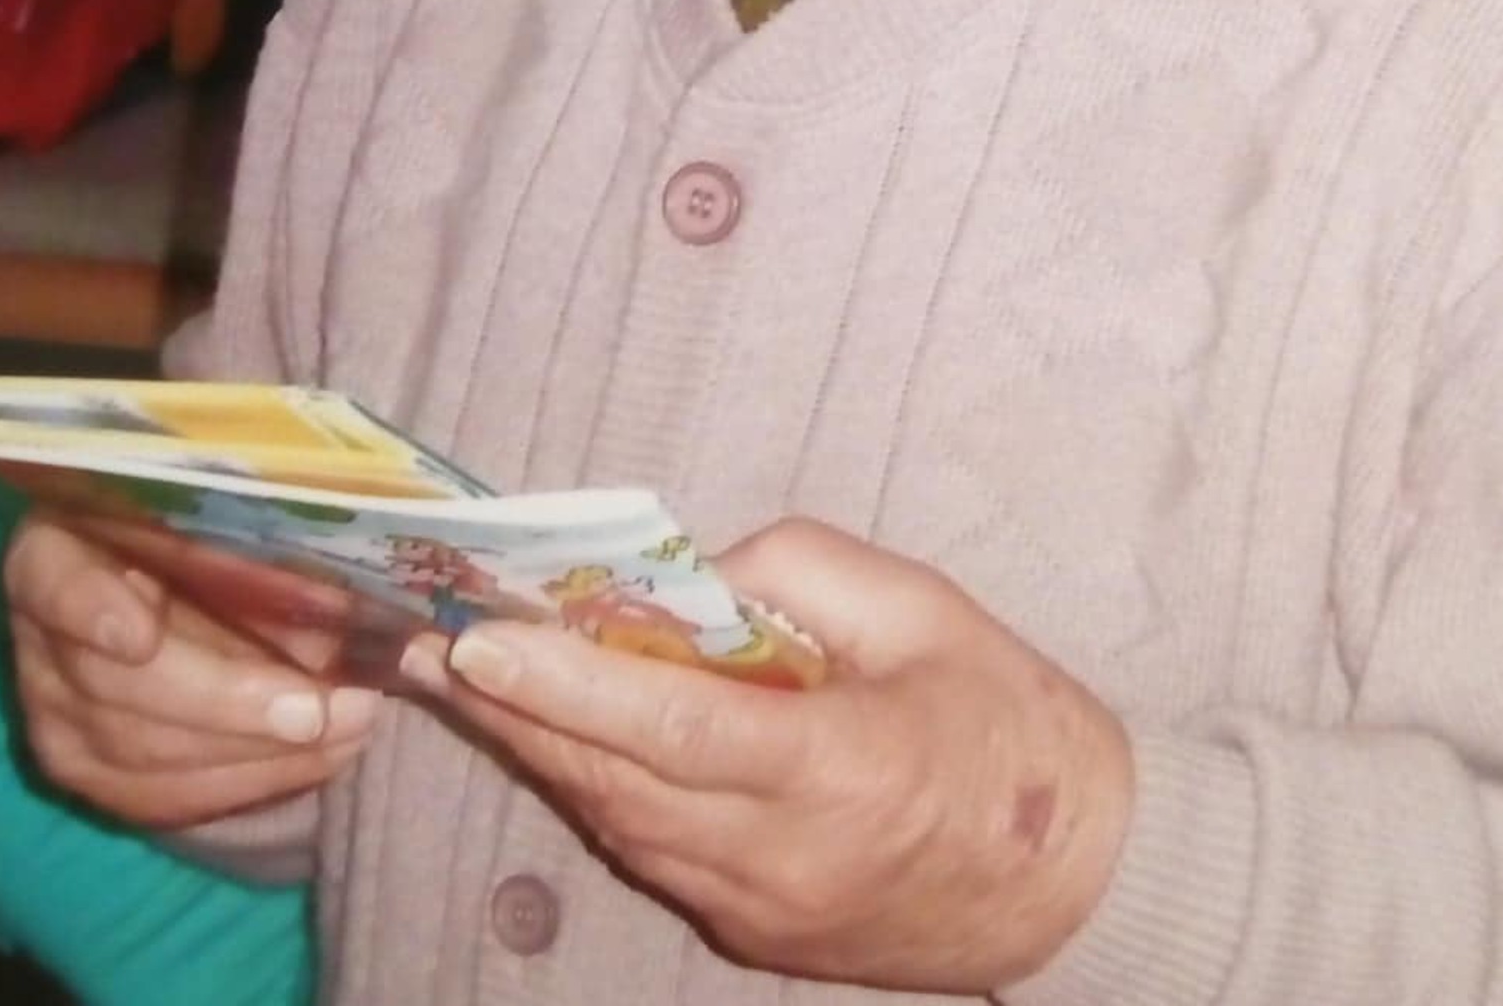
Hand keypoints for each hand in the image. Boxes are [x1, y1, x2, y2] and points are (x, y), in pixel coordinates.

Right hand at [5, 513, 382, 827]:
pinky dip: (244, 782)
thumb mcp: (237, 527)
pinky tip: (316, 760)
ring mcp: (52, 711)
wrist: (173, 589)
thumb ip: (285, 560)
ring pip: (141, 753)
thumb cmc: (211, 536)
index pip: (56, 579)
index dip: (91, 608)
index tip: (139, 635)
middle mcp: (41, 633)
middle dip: (231, 705)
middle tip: (328, 708)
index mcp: (62, 547)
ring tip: (348, 729)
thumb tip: (389, 618)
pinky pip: (157, 798)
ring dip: (256, 752)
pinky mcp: (84, 768)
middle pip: (118, 685)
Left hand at [400, 518, 1131, 989]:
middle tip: (427, 643)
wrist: (1074, 876)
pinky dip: (603, 787)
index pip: (670, 726)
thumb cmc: (1007, 721)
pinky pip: (653, 852)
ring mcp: (760, 909)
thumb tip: (691, 574)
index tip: (481, 644)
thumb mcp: (922, 609)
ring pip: (619, 823)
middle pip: (616, 781)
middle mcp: (779, 857)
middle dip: (516, 712)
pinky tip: (566, 733)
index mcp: (834, 769)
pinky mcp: (754, 931)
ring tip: (475, 677)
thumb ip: (798, 572)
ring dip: (545, 750)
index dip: (567, 684)